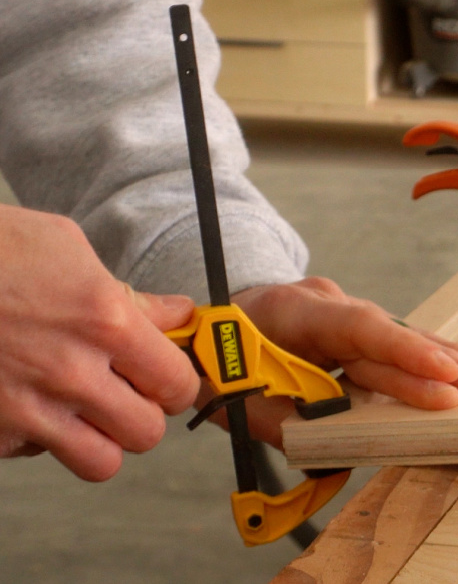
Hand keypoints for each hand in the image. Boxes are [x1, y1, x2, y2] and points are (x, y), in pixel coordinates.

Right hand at [0, 206, 198, 480]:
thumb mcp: (65, 248)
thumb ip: (130, 294)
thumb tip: (177, 315)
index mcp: (104, 322)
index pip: (178, 383)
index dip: (178, 382)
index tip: (167, 373)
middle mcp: (70, 373)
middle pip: (147, 433)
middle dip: (143, 413)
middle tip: (127, 392)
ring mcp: (25, 408)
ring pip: (100, 462)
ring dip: (99, 439)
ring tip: (85, 409)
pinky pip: (35, 453)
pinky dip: (37, 435)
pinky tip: (25, 398)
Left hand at [226, 277, 457, 446]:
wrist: (200, 329)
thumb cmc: (218, 365)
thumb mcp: (239, 399)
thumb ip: (289, 421)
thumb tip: (341, 444)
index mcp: (294, 311)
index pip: (359, 327)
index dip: (403, 351)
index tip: (443, 374)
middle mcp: (326, 302)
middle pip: (388, 332)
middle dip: (435, 362)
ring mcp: (341, 309)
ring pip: (397, 334)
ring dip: (441, 358)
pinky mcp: (350, 324)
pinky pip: (393, 340)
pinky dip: (426, 356)